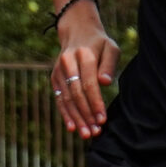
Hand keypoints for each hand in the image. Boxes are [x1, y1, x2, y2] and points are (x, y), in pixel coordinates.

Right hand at [51, 2, 119, 138]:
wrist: (77, 31)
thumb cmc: (99, 44)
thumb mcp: (111, 47)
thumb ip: (109, 64)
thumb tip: (105, 83)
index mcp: (83, 54)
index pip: (89, 83)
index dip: (95, 103)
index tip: (102, 119)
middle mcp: (68, 62)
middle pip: (76, 93)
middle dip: (86, 114)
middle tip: (95, 132)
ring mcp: (58, 70)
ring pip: (67, 98)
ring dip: (77, 118)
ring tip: (86, 134)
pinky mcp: (54, 77)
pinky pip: (60, 98)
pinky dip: (65, 114)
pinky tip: (71, 128)